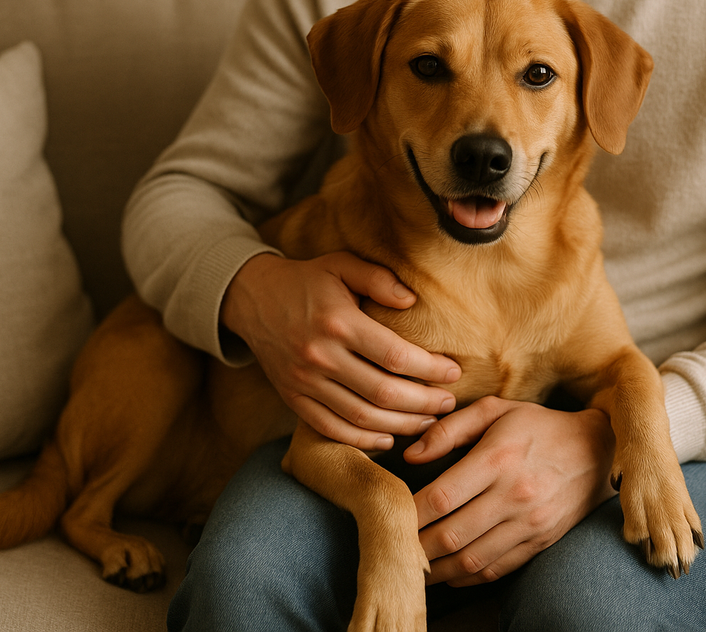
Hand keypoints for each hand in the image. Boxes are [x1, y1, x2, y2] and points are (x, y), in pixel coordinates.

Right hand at [220, 252, 460, 449]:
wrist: (252, 298)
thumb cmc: (308, 280)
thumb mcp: (341, 264)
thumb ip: (378, 279)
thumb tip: (412, 301)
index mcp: (338, 322)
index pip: (395, 356)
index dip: (431, 369)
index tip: (453, 372)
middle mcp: (320, 356)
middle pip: (384, 392)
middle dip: (425, 402)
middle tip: (449, 403)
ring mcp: (304, 382)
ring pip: (362, 417)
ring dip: (402, 425)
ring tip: (429, 421)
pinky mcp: (293, 399)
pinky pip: (332, 428)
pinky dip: (363, 441)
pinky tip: (390, 437)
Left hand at [407, 396, 615, 586]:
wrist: (598, 450)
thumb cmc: (539, 426)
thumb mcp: (497, 410)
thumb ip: (450, 429)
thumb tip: (411, 455)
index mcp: (499, 458)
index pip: (442, 496)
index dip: (410, 512)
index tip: (391, 515)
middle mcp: (515, 494)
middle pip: (451, 534)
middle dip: (416, 546)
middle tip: (393, 546)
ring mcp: (530, 523)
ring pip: (471, 559)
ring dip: (436, 569)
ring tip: (414, 565)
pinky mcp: (541, 542)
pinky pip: (496, 569)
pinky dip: (466, 577)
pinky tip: (447, 572)